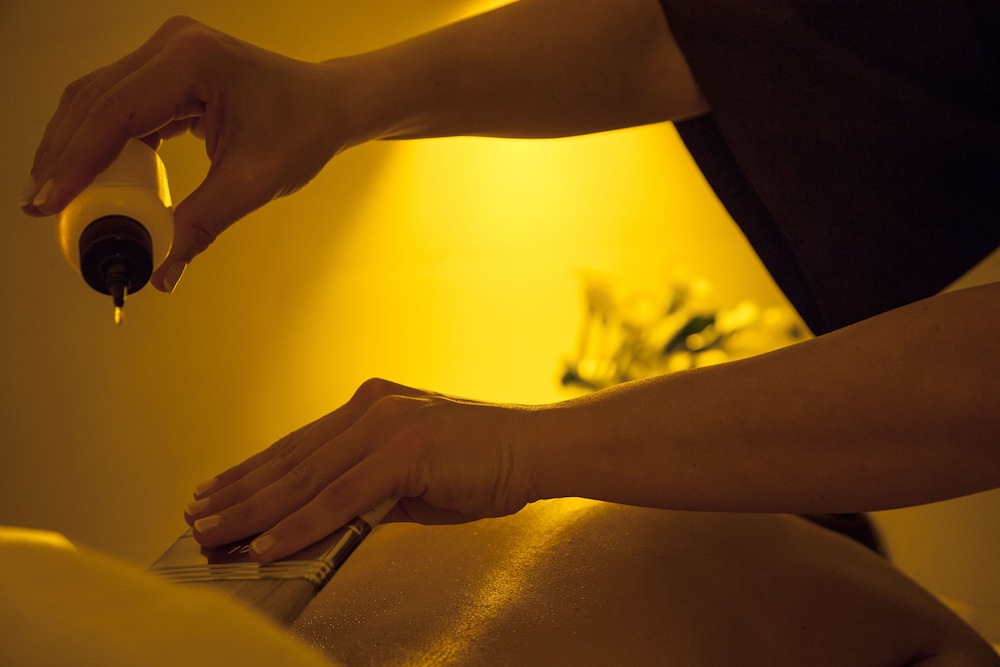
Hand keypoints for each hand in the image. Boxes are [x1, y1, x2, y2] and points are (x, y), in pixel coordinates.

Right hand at [19, 16, 362, 290]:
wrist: (329, 104)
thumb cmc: (302, 133)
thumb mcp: (252, 183)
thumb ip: (200, 226)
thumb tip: (161, 274)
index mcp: (193, 62)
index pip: (114, 112)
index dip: (74, 161)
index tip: (46, 203)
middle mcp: (173, 45)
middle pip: (93, 100)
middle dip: (62, 156)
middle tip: (39, 208)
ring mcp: (168, 52)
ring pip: (98, 99)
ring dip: (74, 147)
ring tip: (54, 196)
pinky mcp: (169, 67)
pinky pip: (121, 102)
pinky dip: (102, 140)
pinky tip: (89, 176)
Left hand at [183, 378, 537, 561]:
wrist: (535, 447)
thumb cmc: (482, 463)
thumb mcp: (414, 479)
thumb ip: (368, 493)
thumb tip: (326, 523)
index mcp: (372, 406)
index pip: (298, 446)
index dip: (252, 473)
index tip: (216, 492)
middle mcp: (370, 407)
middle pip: (290, 459)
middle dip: (238, 492)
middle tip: (195, 517)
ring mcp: (385, 425)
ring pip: (304, 477)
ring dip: (253, 511)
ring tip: (212, 533)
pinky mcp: (402, 449)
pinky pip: (339, 496)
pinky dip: (299, 524)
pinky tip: (266, 544)